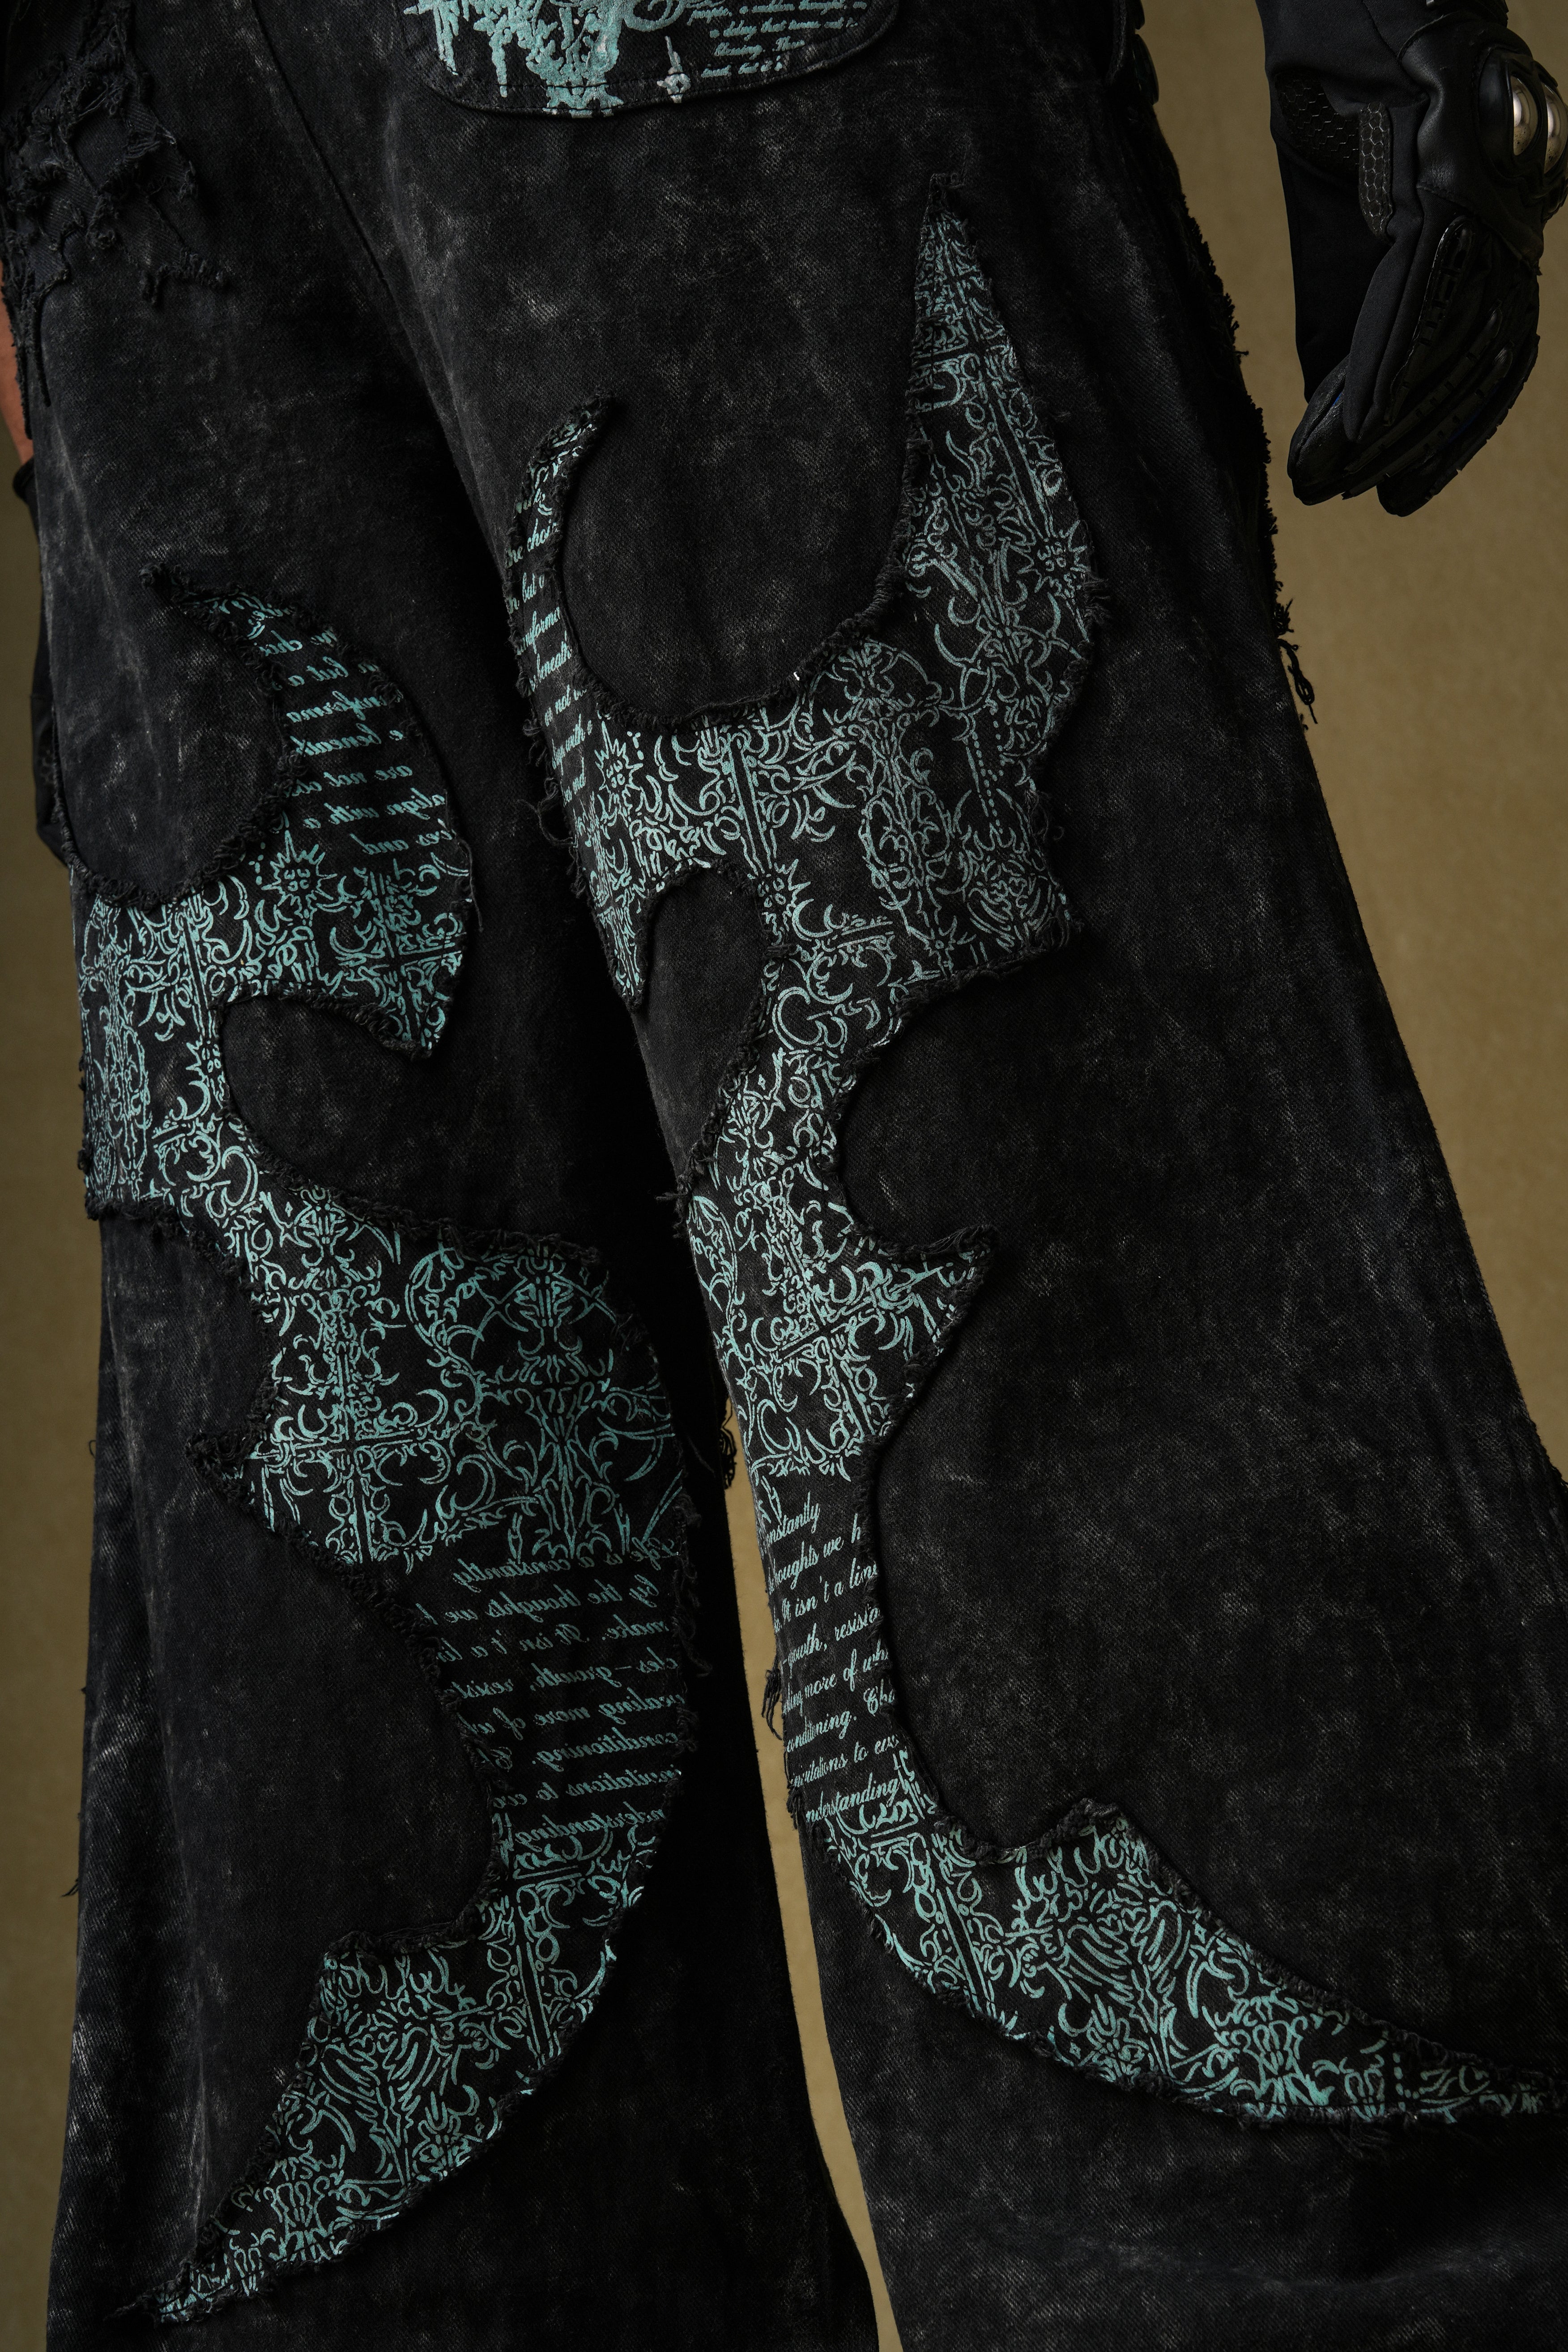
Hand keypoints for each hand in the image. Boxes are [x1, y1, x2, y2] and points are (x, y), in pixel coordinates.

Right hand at [1258, 1, 1564, 513]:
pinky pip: (1425, 287)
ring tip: (1349, 469)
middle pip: (1473, 355)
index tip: (1393, 495)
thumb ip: (1344, 319)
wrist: (1347, 3)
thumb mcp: (1340, 232)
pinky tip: (1360, 417)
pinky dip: (1389, 360)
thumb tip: (1333, 415)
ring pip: (1454, 332)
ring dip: (1397, 413)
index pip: (1469, 354)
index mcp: (1482, 238)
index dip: (1439, 433)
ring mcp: (1485, 199)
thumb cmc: (1347, 101)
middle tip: (1370, 497)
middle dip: (1420, 438)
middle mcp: (1502, 223)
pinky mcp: (1452, 175)